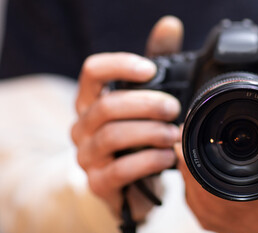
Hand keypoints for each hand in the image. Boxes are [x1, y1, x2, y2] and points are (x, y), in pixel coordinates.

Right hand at [71, 16, 183, 219]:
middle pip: (108, 106)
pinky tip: (168, 157)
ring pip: (112, 136)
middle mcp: (83, 126)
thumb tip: (170, 24)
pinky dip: (150, 161)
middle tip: (174, 109)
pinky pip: (121, 170)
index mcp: (92, 100)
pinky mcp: (98, 183)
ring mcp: (87, 156)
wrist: (133, 183)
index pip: (93, 71)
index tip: (151, 69)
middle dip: (147, 105)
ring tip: (175, 134)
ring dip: (151, 133)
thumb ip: (159, 61)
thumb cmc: (140, 134)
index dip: (121, 66)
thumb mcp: (150, 96)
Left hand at [175, 90, 257, 232]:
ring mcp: (247, 231)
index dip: (199, 163)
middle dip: (188, 166)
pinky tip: (192, 169)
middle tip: (181, 135)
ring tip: (184, 147)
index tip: (189, 135)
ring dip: (187, 179)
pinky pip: (206, 215)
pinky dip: (194, 192)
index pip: (225, 190)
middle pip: (205, 199)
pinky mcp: (240, 229)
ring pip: (201, 209)